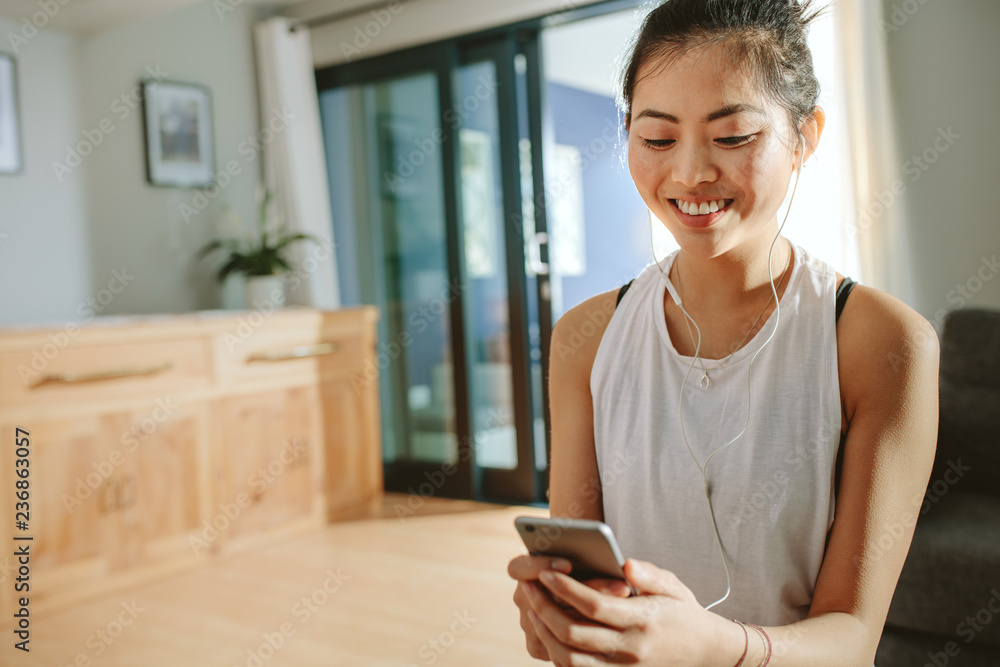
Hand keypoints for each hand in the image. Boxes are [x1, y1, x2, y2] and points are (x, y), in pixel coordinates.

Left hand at [523, 558, 744, 666]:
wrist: (704, 651)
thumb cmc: (683, 611)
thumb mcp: (673, 586)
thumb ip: (648, 574)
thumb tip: (625, 563)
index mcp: (642, 620)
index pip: (594, 606)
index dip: (565, 589)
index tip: (545, 573)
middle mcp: (630, 648)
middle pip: (574, 634)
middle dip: (545, 608)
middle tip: (529, 588)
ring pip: (570, 659)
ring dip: (545, 633)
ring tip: (533, 609)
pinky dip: (557, 654)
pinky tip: (547, 632)